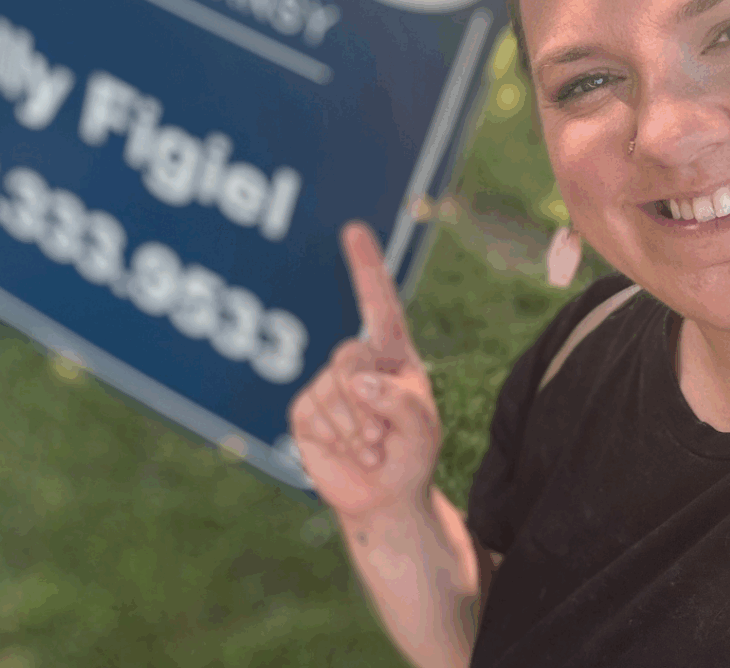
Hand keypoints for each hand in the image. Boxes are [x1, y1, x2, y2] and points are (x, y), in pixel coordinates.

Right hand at [288, 221, 441, 519]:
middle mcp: (357, 361)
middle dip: (369, 403)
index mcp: (392, 353)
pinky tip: (354, 453)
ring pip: (333, 392)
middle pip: (350, 356)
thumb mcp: (423, 426)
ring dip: (358, 430)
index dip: (365, 266)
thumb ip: (398, 399)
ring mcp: (327, 383)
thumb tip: (356, 379)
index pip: (378, 303)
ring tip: (374, 449)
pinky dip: (339, 439)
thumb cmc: (412, 453)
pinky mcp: (306, 410)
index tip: (354, 229)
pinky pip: (315, 414)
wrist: (386, 498)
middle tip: (385, 436)